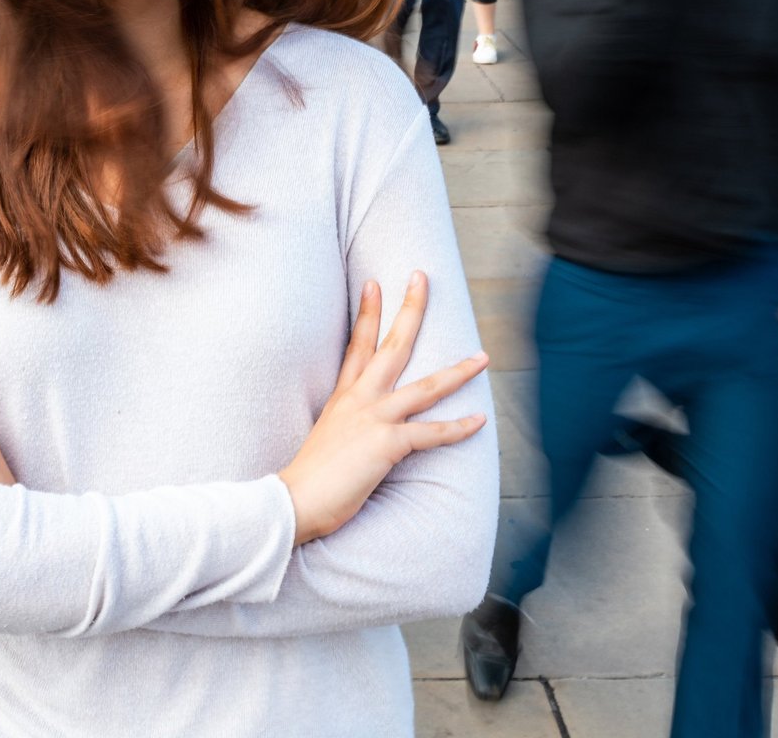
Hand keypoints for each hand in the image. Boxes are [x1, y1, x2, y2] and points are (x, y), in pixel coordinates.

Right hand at [280, 274, 488, 545]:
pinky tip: (479, 420)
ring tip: (483, 357)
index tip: (374, 283)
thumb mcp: (326, 436)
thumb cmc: (308, 478)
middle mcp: (360, 399)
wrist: (294, 500)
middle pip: (392, 346)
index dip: (368, 312)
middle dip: (410, 309)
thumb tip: (357, 428)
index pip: (358, 345)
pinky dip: (458, 428)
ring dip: (458, 372)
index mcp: (342, 397)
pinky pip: (431, 433)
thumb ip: (344, 424)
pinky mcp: (387, 444)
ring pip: (425, 387)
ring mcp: (374, 419)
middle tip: (422, 277)